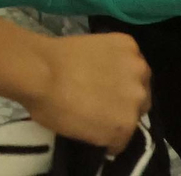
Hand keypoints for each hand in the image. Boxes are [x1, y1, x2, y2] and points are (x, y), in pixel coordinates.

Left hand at [23, 33, 151, 154]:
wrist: (40, 69)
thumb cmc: (52, 107)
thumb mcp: (79, 133)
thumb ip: (102, 132)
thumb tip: (104, 125)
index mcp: (126, 126)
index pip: (125, 135)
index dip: (112, 131)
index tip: (100, 124)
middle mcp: (138, 98)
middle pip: (139, 105)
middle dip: (124, 105)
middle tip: (104, 98)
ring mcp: (136, 68)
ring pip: (140, 78)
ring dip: (128, 79)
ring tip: (106, 75)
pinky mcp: (128, 44)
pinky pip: (130, 53)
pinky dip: (120, 56)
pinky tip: (103, 56)